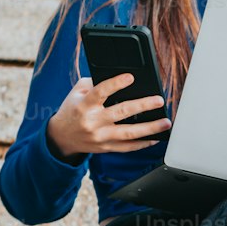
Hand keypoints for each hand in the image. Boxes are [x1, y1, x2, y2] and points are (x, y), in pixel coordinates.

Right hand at [46, 73, 171, 161]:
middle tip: (159, 101)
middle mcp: (93, 122)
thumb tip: (117, 77)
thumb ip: (93, 83)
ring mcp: (100, 137)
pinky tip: (155, 137)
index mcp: (84, 105)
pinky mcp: (106, 148)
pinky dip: (143, 143)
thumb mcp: (76, 93)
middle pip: (121, 112)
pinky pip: (127, 147)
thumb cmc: (72, 111)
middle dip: (142, 106)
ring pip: (128, 133)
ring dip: (150, 128)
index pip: (100, 92)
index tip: (130, 77)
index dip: (115, 84)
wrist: (61, 137)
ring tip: (165, 122)